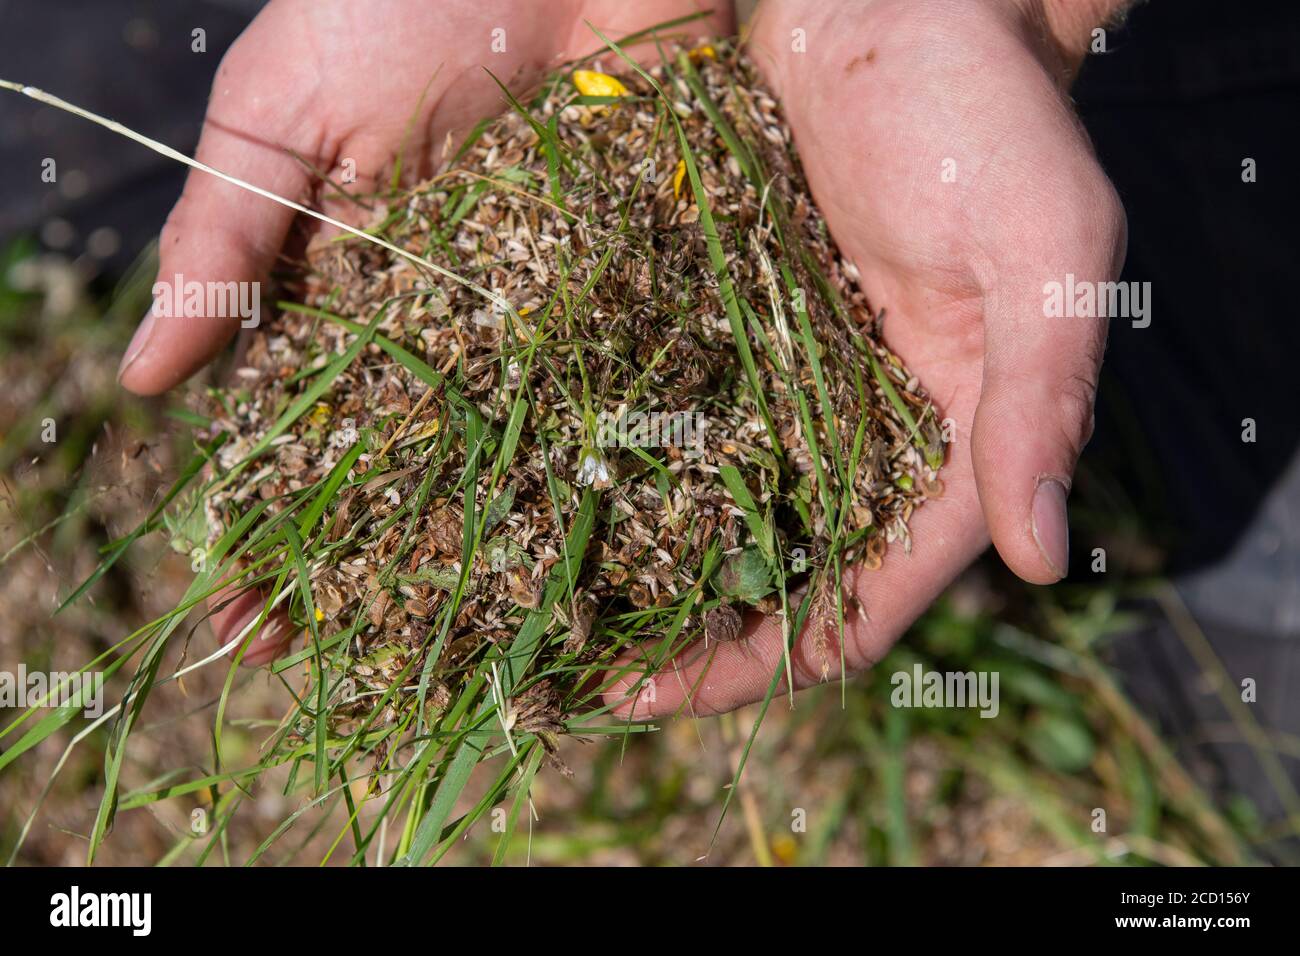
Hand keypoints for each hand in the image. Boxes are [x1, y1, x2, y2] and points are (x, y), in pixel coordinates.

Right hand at [125, 0, 733, 662]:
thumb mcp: (291, 107)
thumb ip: (230, 236)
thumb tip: (148, 379)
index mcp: (367, 295)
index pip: (312, 434)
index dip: (280, 530)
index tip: (252, 622)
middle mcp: (464, 327)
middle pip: (424, 475)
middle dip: (389, 578)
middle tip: (364, 685)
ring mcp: (562, 317)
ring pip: (534, 459)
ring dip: (511, 561)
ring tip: (494, 665)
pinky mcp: (655, 286)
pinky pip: (644, 394)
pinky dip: (637, 474)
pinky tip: (626, 563)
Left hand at [606, 0, 1126, 716]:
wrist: (890, 1)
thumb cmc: (981, 110)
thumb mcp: (1040, 248)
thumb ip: (1040, 399)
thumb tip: (1041, 559)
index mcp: (952, 439)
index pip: (867, 597)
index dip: (773, 660)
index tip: (665, 694)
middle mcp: (871, 431)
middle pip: (780, 574)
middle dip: (693, 638)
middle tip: (584, 677)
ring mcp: (798, 383)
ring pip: (720, 513)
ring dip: (647, 568)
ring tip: (550, 606)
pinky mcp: (739, 325)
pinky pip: (681, 418)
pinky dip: (630, 465)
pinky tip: (553, 488)